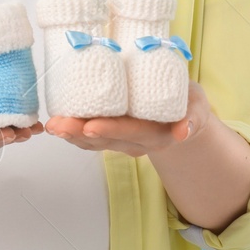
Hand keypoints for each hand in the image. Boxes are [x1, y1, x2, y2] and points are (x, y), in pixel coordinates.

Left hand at [44, 80, 212, 155]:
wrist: (184, 118)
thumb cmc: (188, 105)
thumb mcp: (198, 107)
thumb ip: (194, 118)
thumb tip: (184, 131)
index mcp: (157, 135)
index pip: (131, 132)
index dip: (110, 129)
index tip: (91, 125)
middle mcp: (136, 143)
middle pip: (106, 140)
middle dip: (79, 132)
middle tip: (58, 124)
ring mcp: (122, 142)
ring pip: (93, 142)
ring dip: (70, 135)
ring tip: (51, 124)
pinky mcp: (112, 137)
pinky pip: (89, 139)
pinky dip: (72, 133)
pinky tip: (57, 123)